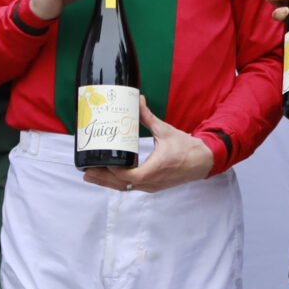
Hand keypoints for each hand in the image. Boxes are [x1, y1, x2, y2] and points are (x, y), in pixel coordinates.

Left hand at [82, 100, 217, 192]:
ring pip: (125, 188)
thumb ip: (149, 117)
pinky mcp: (153, 186)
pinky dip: (118, 184)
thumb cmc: (187, 148)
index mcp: (156, 168)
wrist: (203, 161)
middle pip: (122, 185)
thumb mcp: (166, 131)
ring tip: (90, 177)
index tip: (101, 162)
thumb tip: (138, 99)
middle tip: (85, 172)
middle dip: (102, 179)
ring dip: (107, 183)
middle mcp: (152, 181)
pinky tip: (108, 179)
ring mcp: (152, 186)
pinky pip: (132, 188)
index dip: (113, 171)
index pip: (129, 176)